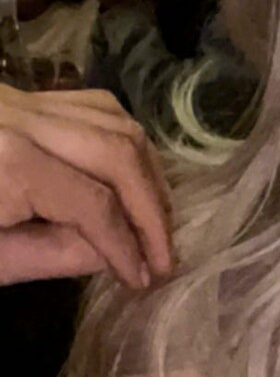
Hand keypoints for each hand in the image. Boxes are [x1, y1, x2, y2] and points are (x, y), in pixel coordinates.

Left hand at [0, 82, 174, 289]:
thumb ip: (50, 256)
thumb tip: (114, 255)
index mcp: (10, 164)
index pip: (94, 206)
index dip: (127, 246)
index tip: (145, 281)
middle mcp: (25, 119)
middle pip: (118, 152)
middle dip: (153, 206)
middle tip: (166, 254)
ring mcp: (22, 99)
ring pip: (114, 119)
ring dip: (146, 169)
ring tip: (156, 218)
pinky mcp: (19, 95)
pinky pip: (91, 105)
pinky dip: (122, 137)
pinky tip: (129, 173)